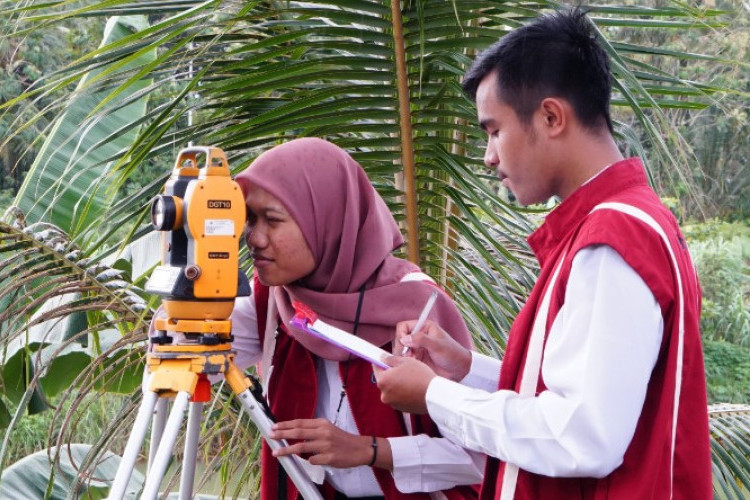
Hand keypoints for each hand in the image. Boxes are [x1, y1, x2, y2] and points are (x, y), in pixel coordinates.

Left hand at [269, 418, 388, 468]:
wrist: (359, 449)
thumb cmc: (342, 439)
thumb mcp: (328, 429)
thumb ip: (313, 430)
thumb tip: (295, 434)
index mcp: (322, 424)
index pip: (300, 422)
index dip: (286, 424)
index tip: (275, 426)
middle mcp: (323, 432)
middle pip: (298, 432)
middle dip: (282, 434)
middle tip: (271, 435)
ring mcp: (326, 445)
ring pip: (301, 447)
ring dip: (287, 450)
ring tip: (277, 452)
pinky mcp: (329, 457)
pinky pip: (312, 460)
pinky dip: (308, 460)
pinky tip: (309, 460)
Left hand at [373, 356, 435, 413]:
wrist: (434, 395)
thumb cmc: (420, 376)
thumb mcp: (405, 361)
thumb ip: (391, 359)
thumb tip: (382, 358)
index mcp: (383, 381)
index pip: (376, 368)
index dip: (380, 362)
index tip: (383, 359)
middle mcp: (384, 394)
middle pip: (384, 380)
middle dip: (391, 374)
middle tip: (402, 368)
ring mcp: (393, 403)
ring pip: (392, 389)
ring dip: (397, 384)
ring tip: (411, 379)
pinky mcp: (401, 409)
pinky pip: (399, 397)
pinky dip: (403, 393)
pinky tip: (413, 388)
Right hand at [395, 319, 471, 381]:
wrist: (459, 370)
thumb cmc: (452, 354)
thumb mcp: (437, 345)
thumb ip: (420, 339)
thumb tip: (404, 339)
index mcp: (424, 327)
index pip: (403, 327)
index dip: (401, 335)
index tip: (404, 345)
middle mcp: (418, 336)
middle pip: (400, 339)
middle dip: (401, 348)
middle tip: (408, 355)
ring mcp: (416, 348)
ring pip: (401, 350)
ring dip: (403, 356)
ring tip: (413, 361)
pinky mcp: (416, 359)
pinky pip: (405, 359)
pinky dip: (406, 362)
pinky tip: (414, 365)